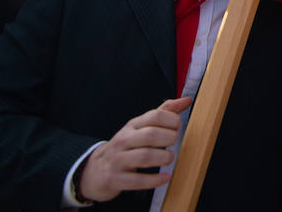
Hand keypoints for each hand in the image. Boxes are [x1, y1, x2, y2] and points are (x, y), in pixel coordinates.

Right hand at [77, 96, 192, 201]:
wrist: (95, 170)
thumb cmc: (125, 146)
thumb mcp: (140, 127)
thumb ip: (163, 113)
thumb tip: (186, 100)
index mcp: (132, 126)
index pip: (154, 116)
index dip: (171, 119)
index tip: (177, 126)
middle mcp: (124, 141)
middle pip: (150, 135)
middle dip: (168, 138)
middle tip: (175, 141)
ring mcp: (118, 160)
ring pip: (143, 157)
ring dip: (162, 158)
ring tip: (170, 158)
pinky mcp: (116, 179)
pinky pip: (136, 180)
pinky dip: (154, 180)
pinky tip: (165, 177)